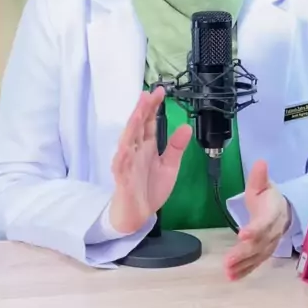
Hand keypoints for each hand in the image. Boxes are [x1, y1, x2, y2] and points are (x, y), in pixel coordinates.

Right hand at [109, 86, 191, 234]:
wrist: (137, 216)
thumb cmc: (150, 189)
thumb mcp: (169, 166)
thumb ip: (176, 147)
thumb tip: (186, 127)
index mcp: (146, 146)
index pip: (148, 122)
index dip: (153, 106)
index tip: (160, 91)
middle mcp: (135, 151)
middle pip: (137, 126)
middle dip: (142, 110)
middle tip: (148, 94)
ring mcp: (127, 164)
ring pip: (127, 141)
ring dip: (131, 127)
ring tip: (137, 114)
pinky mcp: (122, 180)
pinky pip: (121, 166)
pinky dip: (123, 156)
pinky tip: (126, 146)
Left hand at [224, 160, 290, 280]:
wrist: (283, 210)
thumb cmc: (268, 196)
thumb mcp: (263, 184)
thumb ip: (259, 177)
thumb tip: (260, 162)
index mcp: (273, 212)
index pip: (265, 222)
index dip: (255, 229)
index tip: (243, 234)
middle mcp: (273, 232)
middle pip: (259, 244)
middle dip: (244, 253)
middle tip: (228, 261)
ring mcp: (270, 244)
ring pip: (257, 257)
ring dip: (242, 265)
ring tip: (227, 271)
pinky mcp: (264, 253)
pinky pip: (255, 263)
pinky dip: (244, 271)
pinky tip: (232, 277)